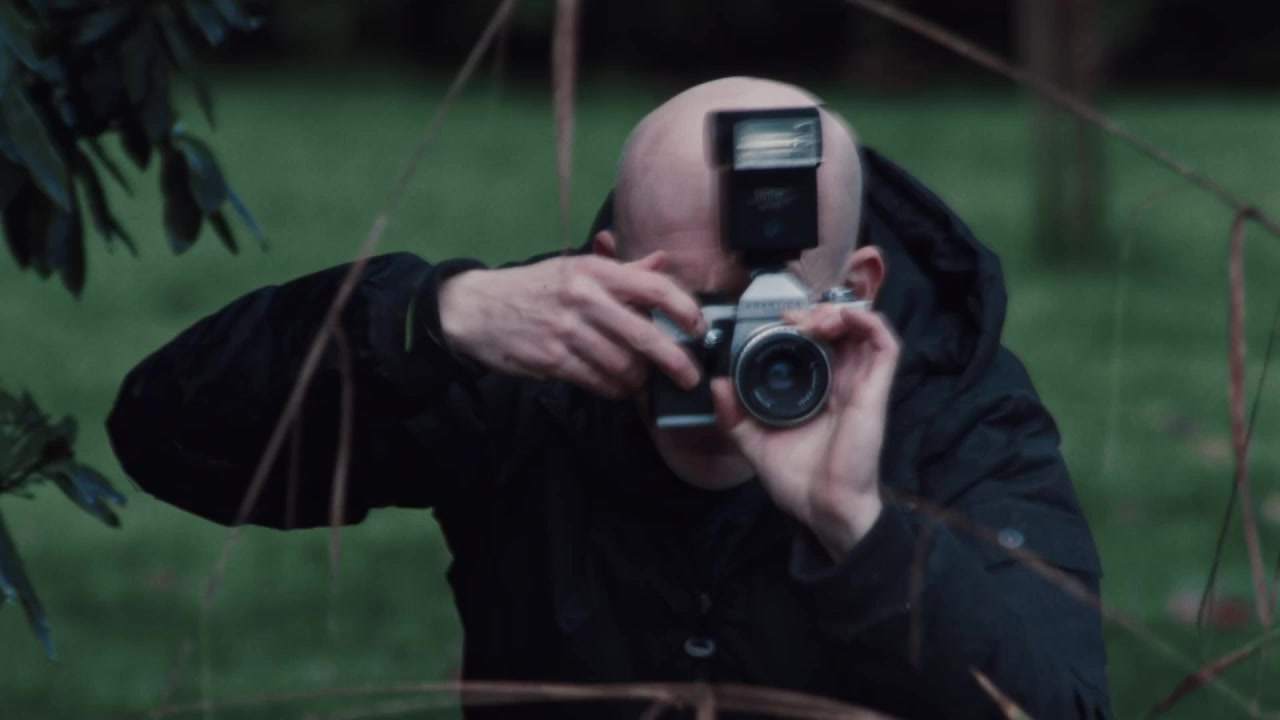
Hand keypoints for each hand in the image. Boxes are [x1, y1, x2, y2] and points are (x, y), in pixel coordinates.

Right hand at [438, 251, 705, 398]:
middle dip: (675, 361)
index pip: (655, 288)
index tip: (699, 328)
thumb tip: (662, 262)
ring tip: (640, 380)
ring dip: (638, 379)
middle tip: (689, 377)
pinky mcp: (552, 359)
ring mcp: (567, 330)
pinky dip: (613, 389)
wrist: (476, 307)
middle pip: (645, 335)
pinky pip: (597, 381)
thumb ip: (623, 270)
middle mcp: (584, 298)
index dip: (685, 310)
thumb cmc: (533, 287)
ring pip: (623, 365)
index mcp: (595, 271)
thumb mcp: (577, 268)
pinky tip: (616, 386)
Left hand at [711, 303, 899, 557]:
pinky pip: (886, 345)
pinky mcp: (876, 392)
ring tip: (813, 320)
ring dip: (839, 312)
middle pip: (841, 329)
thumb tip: (717, 384)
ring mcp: (862, 385)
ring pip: (864, 328)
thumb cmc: (799, 482)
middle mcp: (843, 383)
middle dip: (817, 312)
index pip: (819, 343)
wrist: (824, 510)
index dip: (803, 324)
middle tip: (792, 320)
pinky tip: (842, 318)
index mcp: (819, 392)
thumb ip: (734, 416)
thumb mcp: (754, 444)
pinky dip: (868, 321)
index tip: (778, 323)